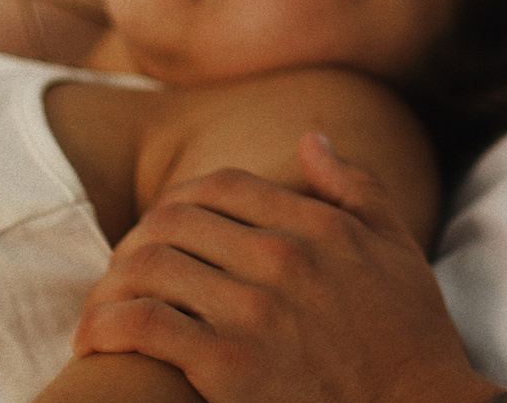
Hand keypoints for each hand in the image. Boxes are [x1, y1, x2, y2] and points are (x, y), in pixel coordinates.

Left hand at [72, 136, 501, 402]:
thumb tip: (310, 138)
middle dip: (134, 242)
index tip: (159, 231)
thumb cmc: (410, 334)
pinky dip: (107, 327)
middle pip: (173, 221)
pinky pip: (144, 327)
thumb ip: (354, 185)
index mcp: (316, 224)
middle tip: (123, 273)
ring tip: (102, 309)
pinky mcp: (229, 367)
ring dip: (111, 285)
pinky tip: (95, 342)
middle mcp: (281, 257)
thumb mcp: (396, 245)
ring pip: (148, 267)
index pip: (218, 186)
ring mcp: (254, 311)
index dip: (176, 202)